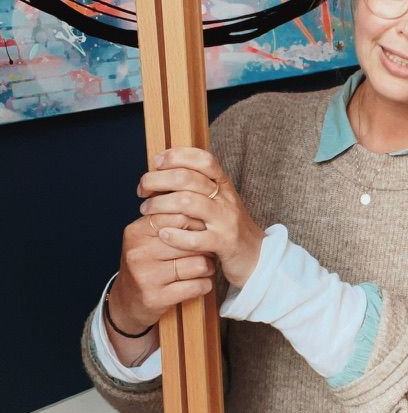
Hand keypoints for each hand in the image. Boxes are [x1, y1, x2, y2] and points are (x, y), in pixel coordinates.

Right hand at [106, 209, 215, 364]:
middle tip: (206, 251)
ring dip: (208, 267)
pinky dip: (204, 285)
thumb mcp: (148, 236)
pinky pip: (197, 286)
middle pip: (192, 241)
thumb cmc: (147, 262)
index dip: (198, 223)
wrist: (127, 301)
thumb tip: (202, 202)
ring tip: (202, 267)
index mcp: (137, 232)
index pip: (179, 216)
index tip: (203, 229)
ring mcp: (146, 276)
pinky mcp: (156, 298)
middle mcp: (139, 252)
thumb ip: (169, 218)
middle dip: (205, 247)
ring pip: (199, 264)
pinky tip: (198, 283)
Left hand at [137, 147, 265, 289]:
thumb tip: (162, 171)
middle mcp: (226, 199)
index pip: (203, 159)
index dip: (178, 155)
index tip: (157, 161)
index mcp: (224, 185)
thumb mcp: (218, 202)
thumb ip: (197, 187)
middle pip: (188, 178)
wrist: (258, 257)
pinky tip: (163, 234)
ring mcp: (226, 221)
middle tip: (142, 190)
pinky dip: (175, 236)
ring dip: (160, 205)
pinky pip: (196, 238)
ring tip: (146, 211)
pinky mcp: (224, 244)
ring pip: (188, 203)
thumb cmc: (228, 228)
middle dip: (158, 180)